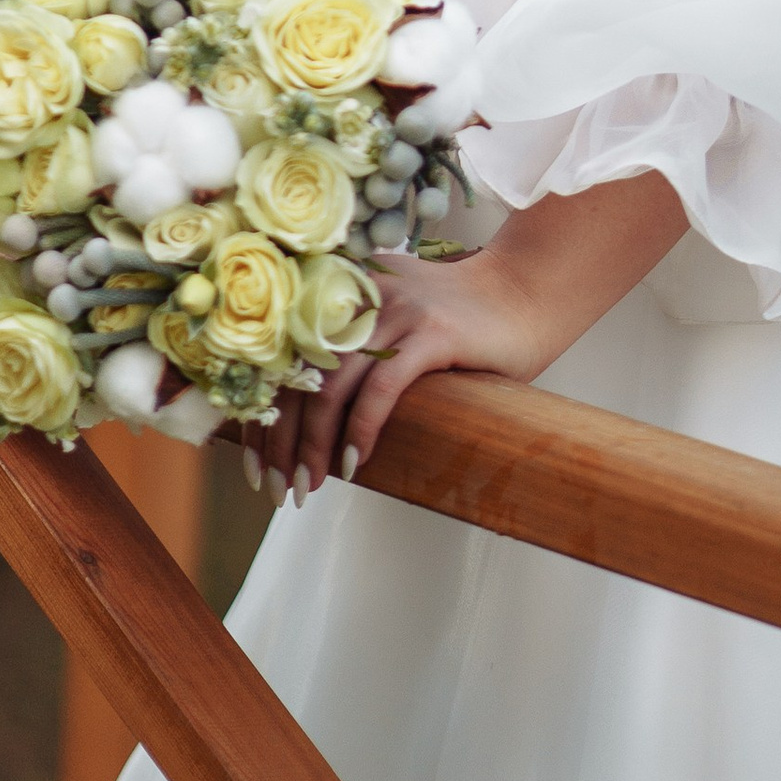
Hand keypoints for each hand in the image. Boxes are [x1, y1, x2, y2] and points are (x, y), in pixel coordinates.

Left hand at [238, 179, 688, 493]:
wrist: (528, 291)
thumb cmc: (458, 322)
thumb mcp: (391, 325)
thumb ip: (349, 350)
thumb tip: (295, 418)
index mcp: (341, 289)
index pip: (280, 357)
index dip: (259, 414)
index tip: (253, 465)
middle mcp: (361, 294)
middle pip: (297, 374)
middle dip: (280, 441)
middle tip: (277, 491)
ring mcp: (398, 311)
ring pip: (331, 386)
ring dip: (313, 446)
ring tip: (308, 489)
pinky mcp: (434, 333)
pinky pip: (382, 388)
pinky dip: (362, 429)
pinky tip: (355, 463)